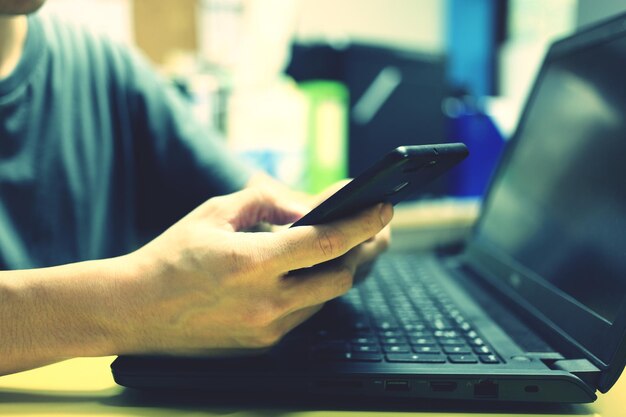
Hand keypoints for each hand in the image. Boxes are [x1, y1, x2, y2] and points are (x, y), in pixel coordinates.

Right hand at [123, 188, 392, 355]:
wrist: (135, 308)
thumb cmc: (173, 254)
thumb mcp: (216, 211)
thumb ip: (268, 201)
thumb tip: (310, 208)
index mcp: (251, 262)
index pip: (326, 242)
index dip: (362, 223)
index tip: (384, 208)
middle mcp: (265, 301)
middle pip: (341, 276)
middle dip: (363, 249)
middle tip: (372, 229)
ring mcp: (266, 329)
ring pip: (327, 297)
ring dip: (339, 270)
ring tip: (345, 247)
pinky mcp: (263, 345)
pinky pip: (305, 315)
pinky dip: (314, 291)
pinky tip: (310, 273)